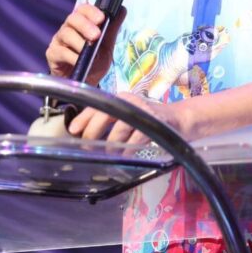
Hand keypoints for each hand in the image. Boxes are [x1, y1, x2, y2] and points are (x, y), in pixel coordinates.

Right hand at [46, 4, 124, 84]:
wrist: (85, 83)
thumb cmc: (94, 61)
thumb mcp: (107, 46)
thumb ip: (112, 30)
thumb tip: (122, 10)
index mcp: (82, 23)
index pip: (83, 9)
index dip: (91, 11)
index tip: (101, 18)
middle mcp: (68, 28)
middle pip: (73, 18)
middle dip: (85, 25)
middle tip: (96, 36)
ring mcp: (59, 41)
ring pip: (66, 33)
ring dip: (79, 42)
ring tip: (88, 51)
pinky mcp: (53, 54)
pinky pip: (60, 52)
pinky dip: (72, 56)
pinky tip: (79, 61)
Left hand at [68, 93, 185, 144]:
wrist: (178, 119)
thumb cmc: (148, 120)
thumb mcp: (128, 116)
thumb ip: (110, 121)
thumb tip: (85, 134)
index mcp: (121, 98)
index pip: (98, 105)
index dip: (84, 117)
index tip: (72, 130)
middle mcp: (130, 101)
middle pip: (106, 114)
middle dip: (94, 132)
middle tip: (89, 146)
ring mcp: (143, 111)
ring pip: (120, 128)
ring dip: (112, 144)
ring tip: (110, 153)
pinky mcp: (155, 122)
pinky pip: (137, 139)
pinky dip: (129, 149)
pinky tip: (127, 154)